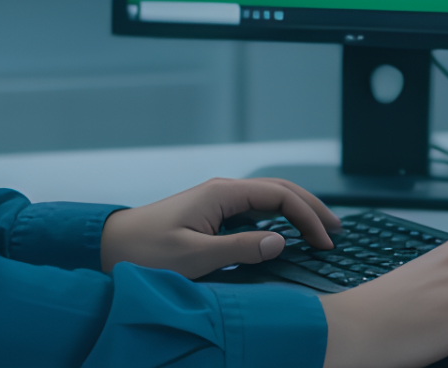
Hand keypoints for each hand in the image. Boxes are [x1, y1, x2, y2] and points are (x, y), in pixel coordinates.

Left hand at [99, 177, 341, 277]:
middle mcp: (222, 192)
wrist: (110, 246)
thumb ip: (240, 249)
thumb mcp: (194, 256)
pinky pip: (255, 211)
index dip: (307, 217)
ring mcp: (218, 202)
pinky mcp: (213, 215)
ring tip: (322, 231)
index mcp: (221, 194)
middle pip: (280, 191)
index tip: (325, 242)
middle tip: (337, 231)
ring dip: (298, 212)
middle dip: (312, 208)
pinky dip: (279, 219)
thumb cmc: (145, 251)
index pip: (279, 196)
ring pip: (269, 199)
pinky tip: (289, 234)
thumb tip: (280, 242)